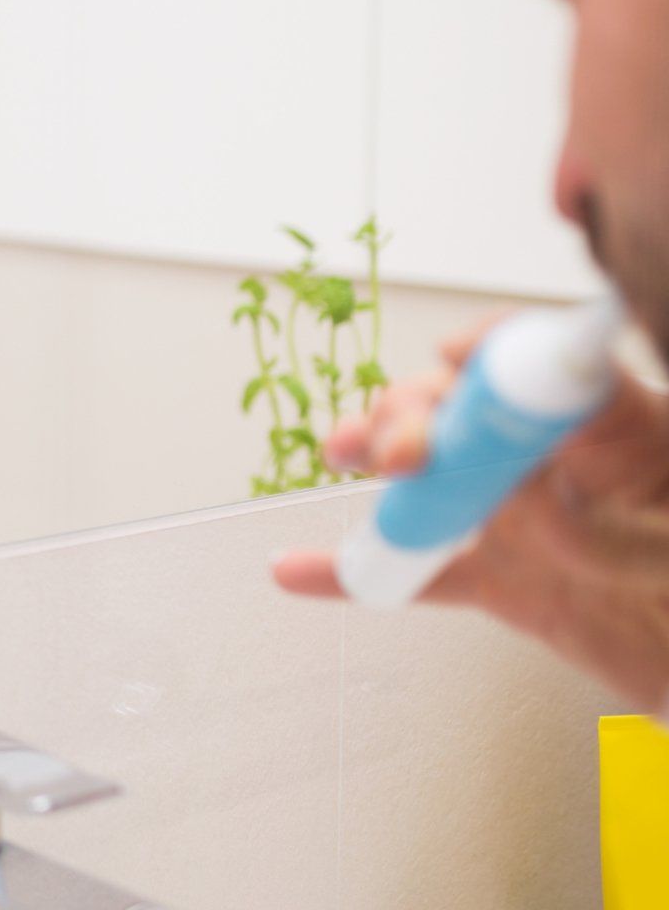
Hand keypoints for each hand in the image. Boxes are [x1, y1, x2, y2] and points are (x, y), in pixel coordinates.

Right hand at [273, 317, 668, 711]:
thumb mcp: (663, 553)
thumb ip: (603, 529)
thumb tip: (524, 496)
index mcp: (621, 439)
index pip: (552, 370)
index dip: (496, 352)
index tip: (454, 356)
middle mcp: (561, 467)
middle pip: (469, 409)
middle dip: (418, 410)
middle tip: (402, 452)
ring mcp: (524, 521)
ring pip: (434, 469)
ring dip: (375, 451)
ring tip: (342, 455)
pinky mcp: (502, 579)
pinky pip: (422, 571)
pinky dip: (354, 574)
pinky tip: (299, 570)